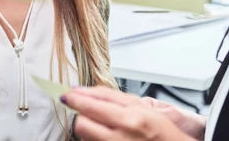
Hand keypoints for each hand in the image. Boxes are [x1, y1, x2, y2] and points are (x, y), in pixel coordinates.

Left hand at [63, 87, 199, 140]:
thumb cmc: (161, 131)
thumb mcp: (140, 106)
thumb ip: (111, 97)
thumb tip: (84, 91)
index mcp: (130, 117)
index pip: (93, 103)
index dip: (76, 98)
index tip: (67, 94)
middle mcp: (122, 136)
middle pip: (82, 123)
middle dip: (79, 115)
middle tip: (83, 110)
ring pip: (85, 136)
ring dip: (86, 127)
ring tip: (99, 123)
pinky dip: (93, 138)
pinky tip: (104, 133)